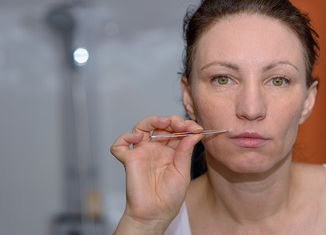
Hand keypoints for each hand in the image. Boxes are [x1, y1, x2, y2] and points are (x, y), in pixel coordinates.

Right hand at [111, 116, 202, 233]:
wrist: (156, 214)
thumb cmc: (170, 197)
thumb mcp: (183, 172)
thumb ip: (185, 151)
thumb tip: (194, 132)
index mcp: (171, 150)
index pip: (176, 130)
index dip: (186, 125)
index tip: (196, 128)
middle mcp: (156, 148)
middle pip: (160, 124)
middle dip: (172, 120)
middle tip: (181, 125)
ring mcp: (142, 153)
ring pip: (141, 127)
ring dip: (152, 120)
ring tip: (164, 122)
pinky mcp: (129, 160)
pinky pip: (119, 145)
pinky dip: (124, 138)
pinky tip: (137, 138)